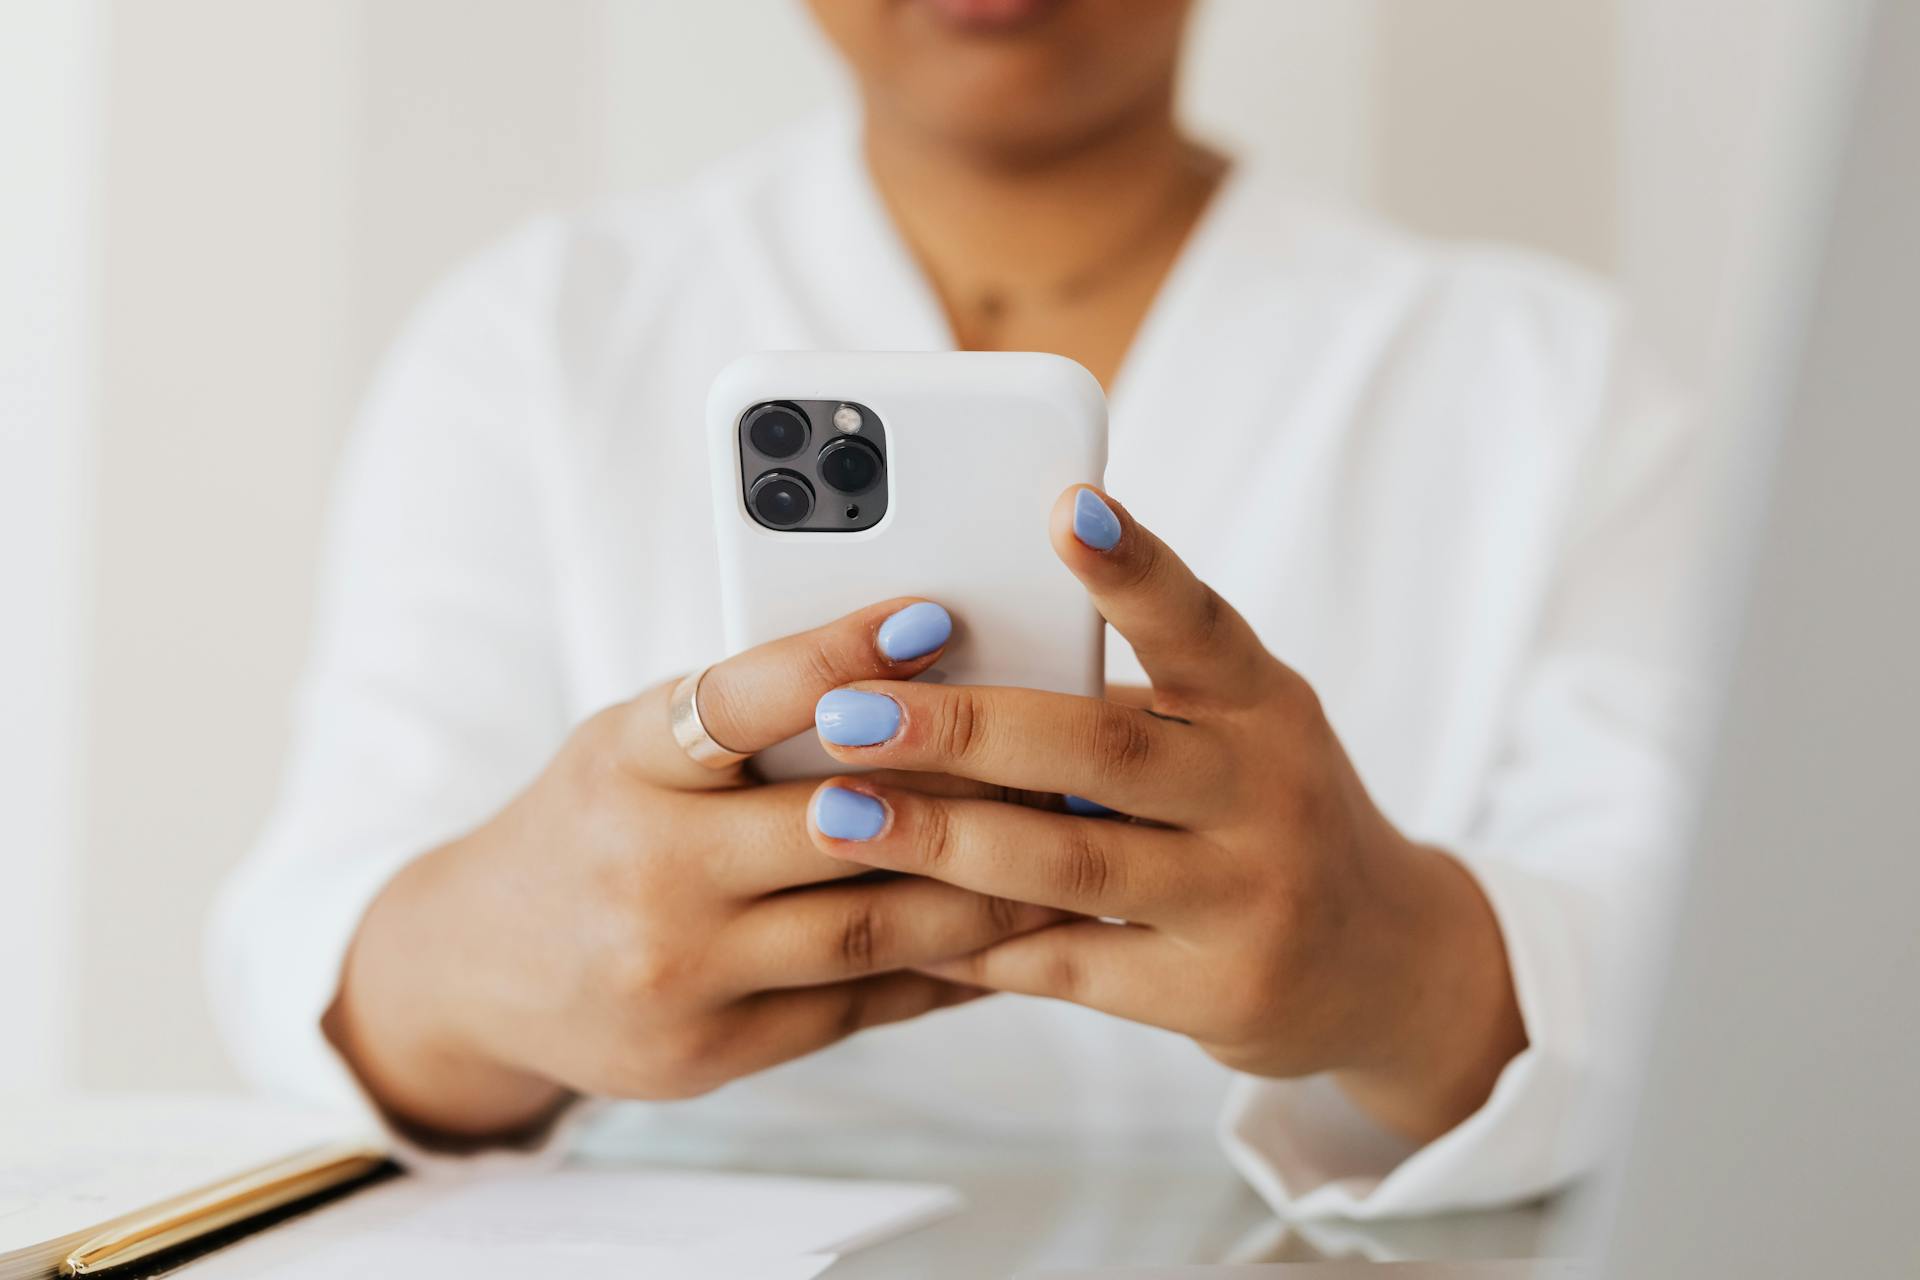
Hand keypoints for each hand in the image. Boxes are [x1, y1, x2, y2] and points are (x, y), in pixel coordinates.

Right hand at [326, 599, 1058, 1140]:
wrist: (478, 969)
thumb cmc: (588, 824)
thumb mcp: (631, 745)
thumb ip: (742, 722)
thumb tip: (910, 680)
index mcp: (623, 764)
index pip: (735, 700)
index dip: (837, 658)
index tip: (932, 616)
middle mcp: (646, 871)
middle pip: (837, 827)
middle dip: (967, 796)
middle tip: (1063, 763)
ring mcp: (678, 975)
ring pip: (871, 928)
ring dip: (987, 894)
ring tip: (1070, 853)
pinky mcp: (711, 1054)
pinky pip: (860, 1007)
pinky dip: (944, 969)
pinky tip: (1011, 938)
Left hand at [802, 489, 1526, 1141]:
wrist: (1389, 968)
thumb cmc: (1266, 816)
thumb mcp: (1235, 734)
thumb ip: (1124, 703)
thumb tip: (945, 663)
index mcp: (1263, 702)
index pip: (1197, 622)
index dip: (1131, 567)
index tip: (1065, 506)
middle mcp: (1268, 791)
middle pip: (1104, 748)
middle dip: (962, 725)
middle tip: (848, 709)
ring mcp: (1250, 898)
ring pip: (1074, 864)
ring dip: (943, 838)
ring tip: (837, 816)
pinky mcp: (1218, 993)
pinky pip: (1073, 964)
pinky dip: (978, 943)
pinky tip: (899, 925)